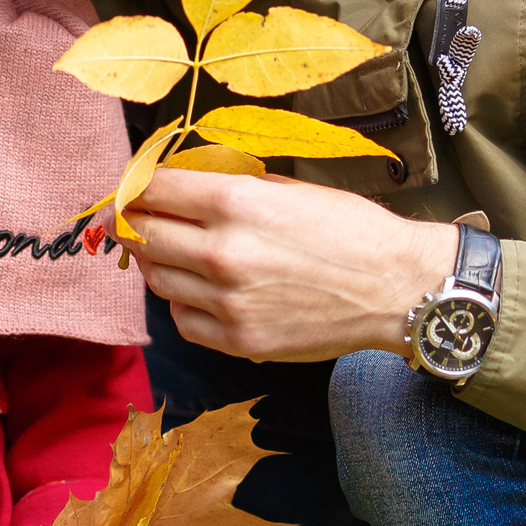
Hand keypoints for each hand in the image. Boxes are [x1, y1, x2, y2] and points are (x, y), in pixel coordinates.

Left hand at [129, 169, 457, 362]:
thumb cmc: (350, 230)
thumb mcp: (287, 186)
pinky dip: (182, 303)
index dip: (134, 186)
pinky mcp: (239, 341)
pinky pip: (182, 321)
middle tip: (128, 219)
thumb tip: (180, 183)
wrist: (396, 289)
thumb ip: (228, 185)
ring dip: (156, 262)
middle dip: (130, 222)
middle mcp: (224, 253)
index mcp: (237, 202)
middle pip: (143, 234)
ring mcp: (229, 303)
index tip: (130, 188)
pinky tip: (199, 289)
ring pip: (157, 279)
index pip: (153, 190)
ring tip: (170, 251)